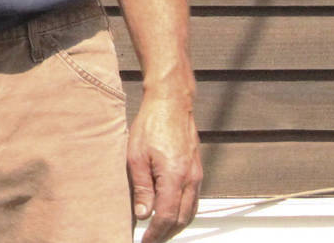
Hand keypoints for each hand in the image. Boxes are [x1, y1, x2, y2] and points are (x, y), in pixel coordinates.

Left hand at [128, 85, 201, 241]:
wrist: (172, 104)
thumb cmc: (151, 125)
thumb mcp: (136, 156)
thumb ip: (142, 187)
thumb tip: (143, 214)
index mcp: (174, 178)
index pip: (166, 217)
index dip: (155, 234)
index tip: (144, 242)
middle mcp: (190, 180)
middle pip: (181, 219)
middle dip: (166, 234)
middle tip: (150, 241)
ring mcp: (197, 175)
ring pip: (190, 212)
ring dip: (176, 226)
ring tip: (159, 232)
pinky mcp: (197, 170)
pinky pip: (193, 200)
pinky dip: (183, 213)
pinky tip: (172, 213)